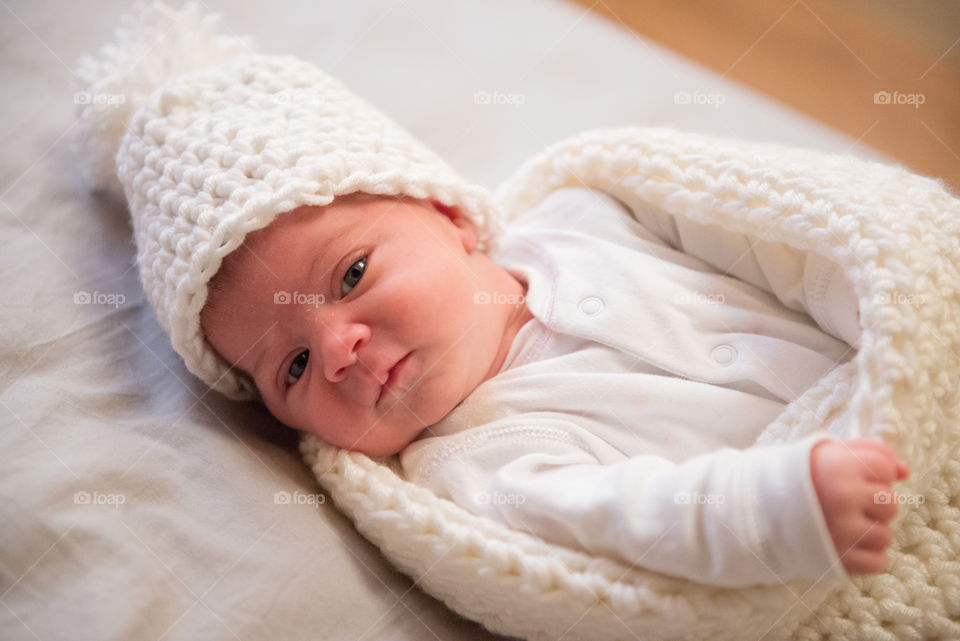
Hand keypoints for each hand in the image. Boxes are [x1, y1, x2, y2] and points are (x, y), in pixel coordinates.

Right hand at [809, 438, 909, 574]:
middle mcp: (843, 497)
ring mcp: (842, 530)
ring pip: (885, 535)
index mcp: (840, 466)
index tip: (848, 477)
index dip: (872, 472)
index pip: (885, 469)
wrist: (754, 507)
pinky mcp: (839, 558)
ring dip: (868, 532)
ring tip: (842, 524)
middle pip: (890, 504)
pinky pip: (877, 562)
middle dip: (871, 504)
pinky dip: (865, 557)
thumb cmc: (798, 476)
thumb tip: (905, 473)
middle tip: (842, 502)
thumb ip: (870, 452)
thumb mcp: (828, 451)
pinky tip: (846, 544)